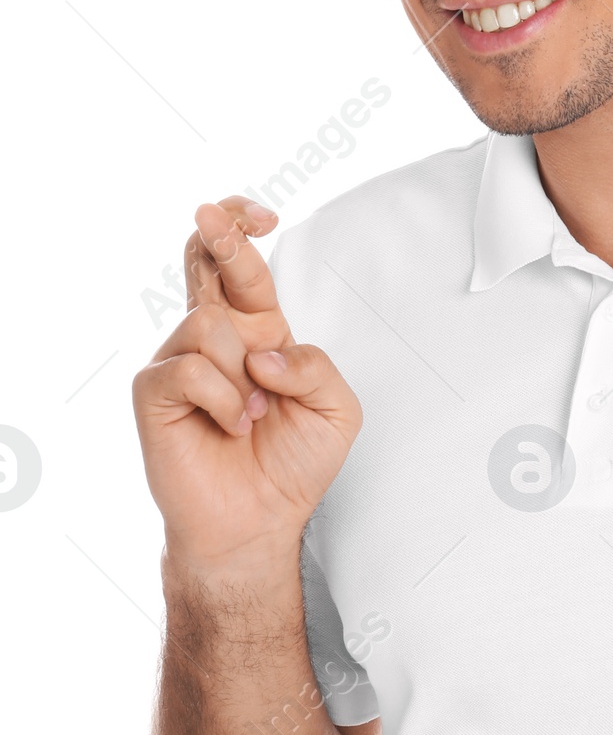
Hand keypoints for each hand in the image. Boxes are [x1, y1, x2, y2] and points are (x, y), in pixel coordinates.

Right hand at [132, 198, 361, 575]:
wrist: (262, 520)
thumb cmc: (295, 464)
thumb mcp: (336, 408)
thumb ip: (315, 365)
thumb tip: (265, 350)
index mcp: (258, 333)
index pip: (242, 268)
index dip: (243, 231)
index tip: (263, 216)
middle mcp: (214, 339)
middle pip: (203, 263)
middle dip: (216, 234)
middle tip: (212, 214)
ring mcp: (179, 362)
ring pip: (209, 323)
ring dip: (242, 371)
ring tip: (253, 414)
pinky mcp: (154, 393)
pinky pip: (191, 369)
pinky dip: (224, 400)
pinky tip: (232, 427)